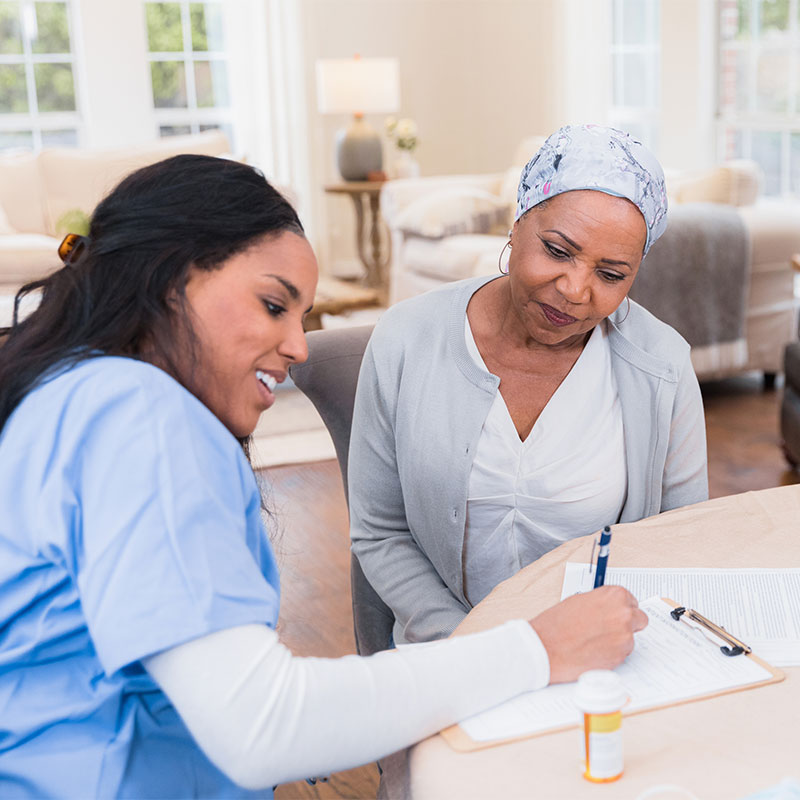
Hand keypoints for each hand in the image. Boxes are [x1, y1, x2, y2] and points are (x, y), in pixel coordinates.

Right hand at [529, 586, 647, 683]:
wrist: (546, 647)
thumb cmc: (556, 624)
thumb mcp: (579, 601)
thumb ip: (601, 603)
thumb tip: (609, 609)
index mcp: (614, 596)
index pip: (632, 601)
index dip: (622, 609)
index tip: (615, 614)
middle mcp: (623, 614)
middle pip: (640, 619)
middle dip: (628, 625)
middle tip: (610, 630)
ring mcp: (624, 636)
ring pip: (630, 639)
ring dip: (618, 641)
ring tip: (594, 642)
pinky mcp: (621, 657)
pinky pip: (622, 654)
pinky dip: (612, 654)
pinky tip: (594, 652)